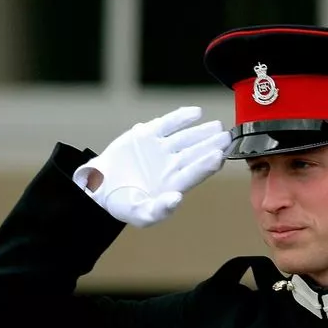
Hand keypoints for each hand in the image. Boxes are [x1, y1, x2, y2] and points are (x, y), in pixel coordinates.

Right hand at [73, 106, 230, 227]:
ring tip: (216, 126)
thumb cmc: (124, 204)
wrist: (100, 186)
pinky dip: (180, 117)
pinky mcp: (148, 135)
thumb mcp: (141, 214)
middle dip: (212, 145)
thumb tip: (177, 198)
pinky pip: (168, 124)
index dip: (207, 164)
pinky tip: (196, 113)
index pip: (195, 173)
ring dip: (201, 131)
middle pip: (195, 153)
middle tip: (227, 137)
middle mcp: (172, 165)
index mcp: (174, 184)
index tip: (219, 155)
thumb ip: (160, 209)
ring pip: (185, 137)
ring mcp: (162, 149)